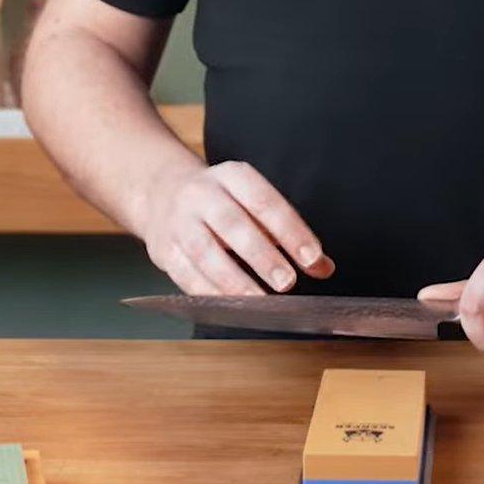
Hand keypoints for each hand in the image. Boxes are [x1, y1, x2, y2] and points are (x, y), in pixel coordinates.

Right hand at [138, 159, 335, 296]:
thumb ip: (289, 236)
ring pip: (205, 252)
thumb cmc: (222, 203)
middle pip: (233, 224)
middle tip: (287, 283)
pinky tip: (230, 307)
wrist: (161, 193)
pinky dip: (209, 293)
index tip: (312, 258)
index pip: (265, 201)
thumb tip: (323, 267)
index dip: (290, 231)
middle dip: (262, 256)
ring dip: (234, 280)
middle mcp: (202, 194)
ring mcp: (179, 221)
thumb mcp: (254, 204)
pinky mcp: (164, 249)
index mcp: (233, 176)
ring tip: (259, 302)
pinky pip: (185, 274)